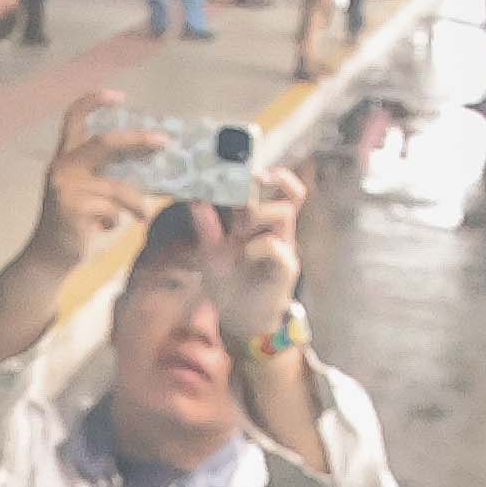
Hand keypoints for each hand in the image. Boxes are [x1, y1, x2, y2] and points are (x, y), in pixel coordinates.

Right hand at [35, 98, 152, 258]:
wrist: (49, 258)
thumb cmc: (73, 225)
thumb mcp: (88, 193)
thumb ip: (105, 174)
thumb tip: (149, 161)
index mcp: (65, 158)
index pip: (73, 119)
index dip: (94, 101)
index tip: (120, 96)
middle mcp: (62, 167)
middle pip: (105, 142)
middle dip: (137, 139)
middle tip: (164, 141)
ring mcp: (65, 187)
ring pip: (117, 187)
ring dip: (137, 202)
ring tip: (144, 214)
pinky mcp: (72, 208)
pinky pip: (112, 210)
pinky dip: (116, 221)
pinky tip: (107, 229)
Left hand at [214, 168, 311, 347]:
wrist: (241, 319)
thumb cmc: (231, 282)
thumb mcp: (211, 252)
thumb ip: (206, 227)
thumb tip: (195, 198)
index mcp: (262, 222)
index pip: (280, 187)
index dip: (272, 174)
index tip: (250, 167)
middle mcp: (277, 230)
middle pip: (290, 193)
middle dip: (265, 185)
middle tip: (245, 188)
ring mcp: (284, 248)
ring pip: (284, 214)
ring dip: (257, 214)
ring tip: (239, 228)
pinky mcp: (286, 270)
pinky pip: (277, 249)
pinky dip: (258, 246)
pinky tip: (245, 254)